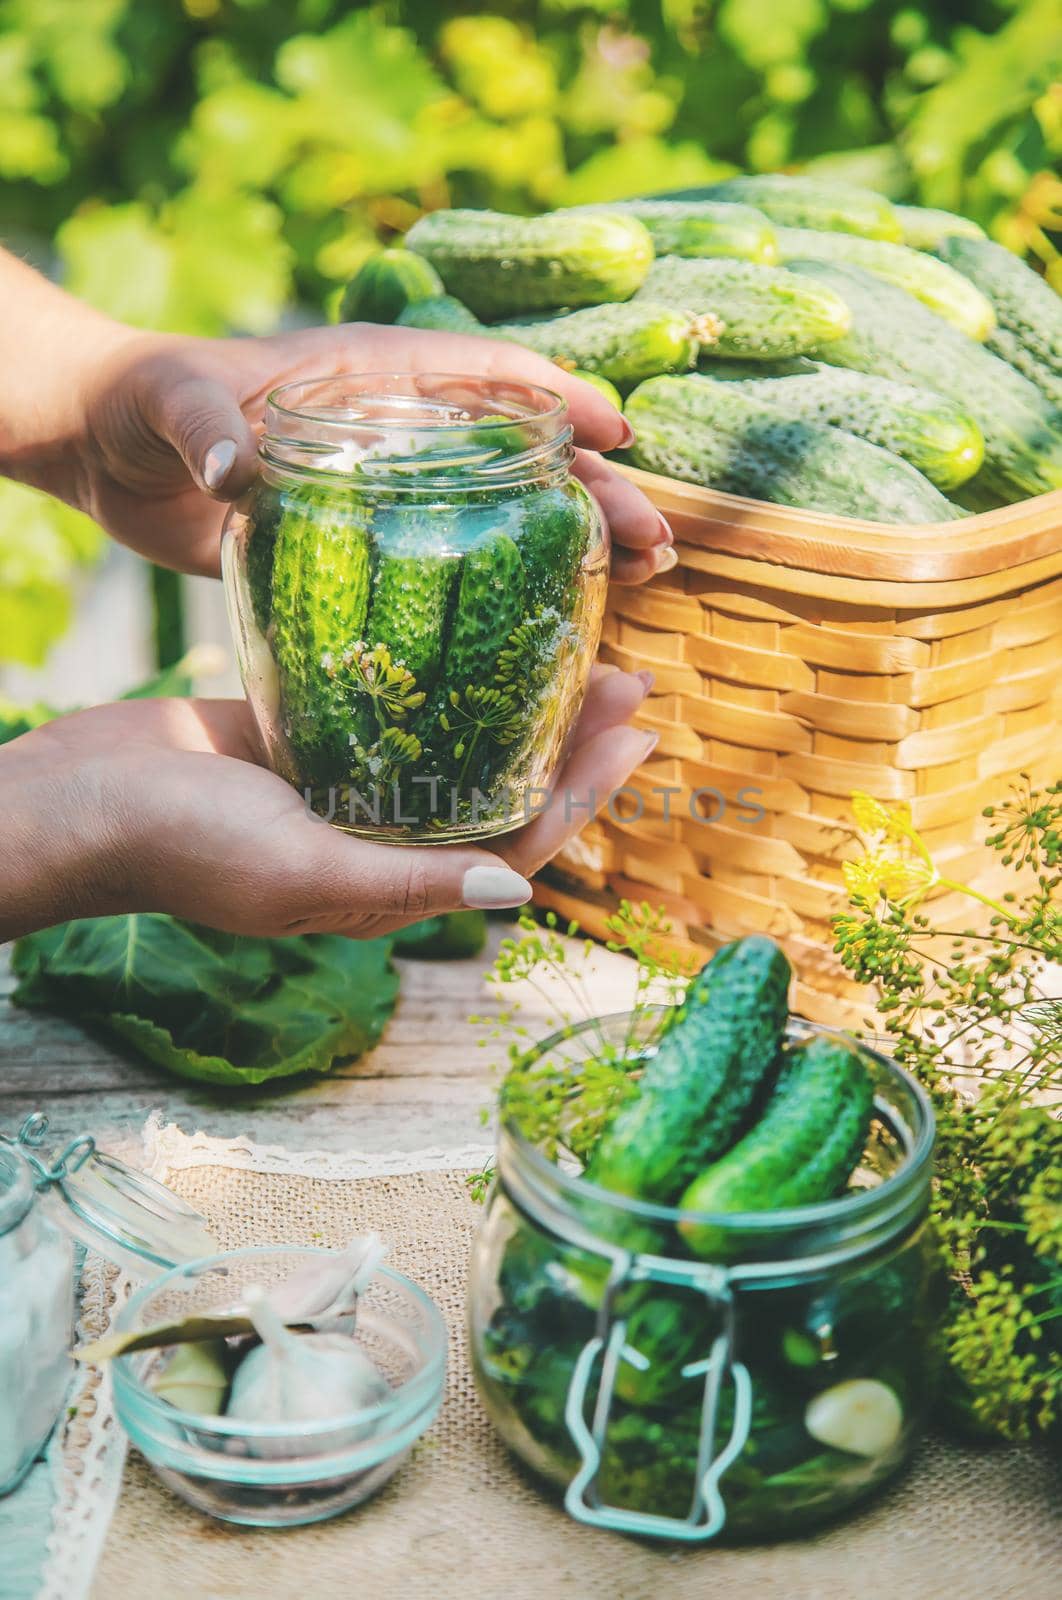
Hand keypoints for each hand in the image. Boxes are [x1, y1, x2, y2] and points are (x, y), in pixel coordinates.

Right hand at [0, 667, 653, 942]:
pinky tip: (474, 636)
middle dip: (570, 744)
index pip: (515, 843)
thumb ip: (402, 884)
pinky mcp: (311, 737)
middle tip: (627, 678)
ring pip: (458, 747)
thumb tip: (515, 894)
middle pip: (501, 790)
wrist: (82, 798)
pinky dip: (444, 682)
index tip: (638, 734)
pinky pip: (398, 710)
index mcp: (390, 884)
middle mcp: (381, 839)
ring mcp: (347, 785)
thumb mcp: (297, 871)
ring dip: (517, 706)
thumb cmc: (180, 845)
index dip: (584, 795)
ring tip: (574, 649)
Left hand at [77, 322, 673, 585]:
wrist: (113, 448)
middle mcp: (402, 429)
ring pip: (508, 509)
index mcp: (373, 375)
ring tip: (636, 580)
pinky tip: (553, 626)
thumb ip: (204, 426)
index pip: (486, 372)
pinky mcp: (374, 542)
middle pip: (524, 452)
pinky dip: (511, 586)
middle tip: (652, 543)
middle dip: (595, 489)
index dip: (558, 396)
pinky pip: (460, 559)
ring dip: (574, 540)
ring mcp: (396, 488)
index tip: (619, 431)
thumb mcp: (172, 404)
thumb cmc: (145, 402)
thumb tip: (237, 470)